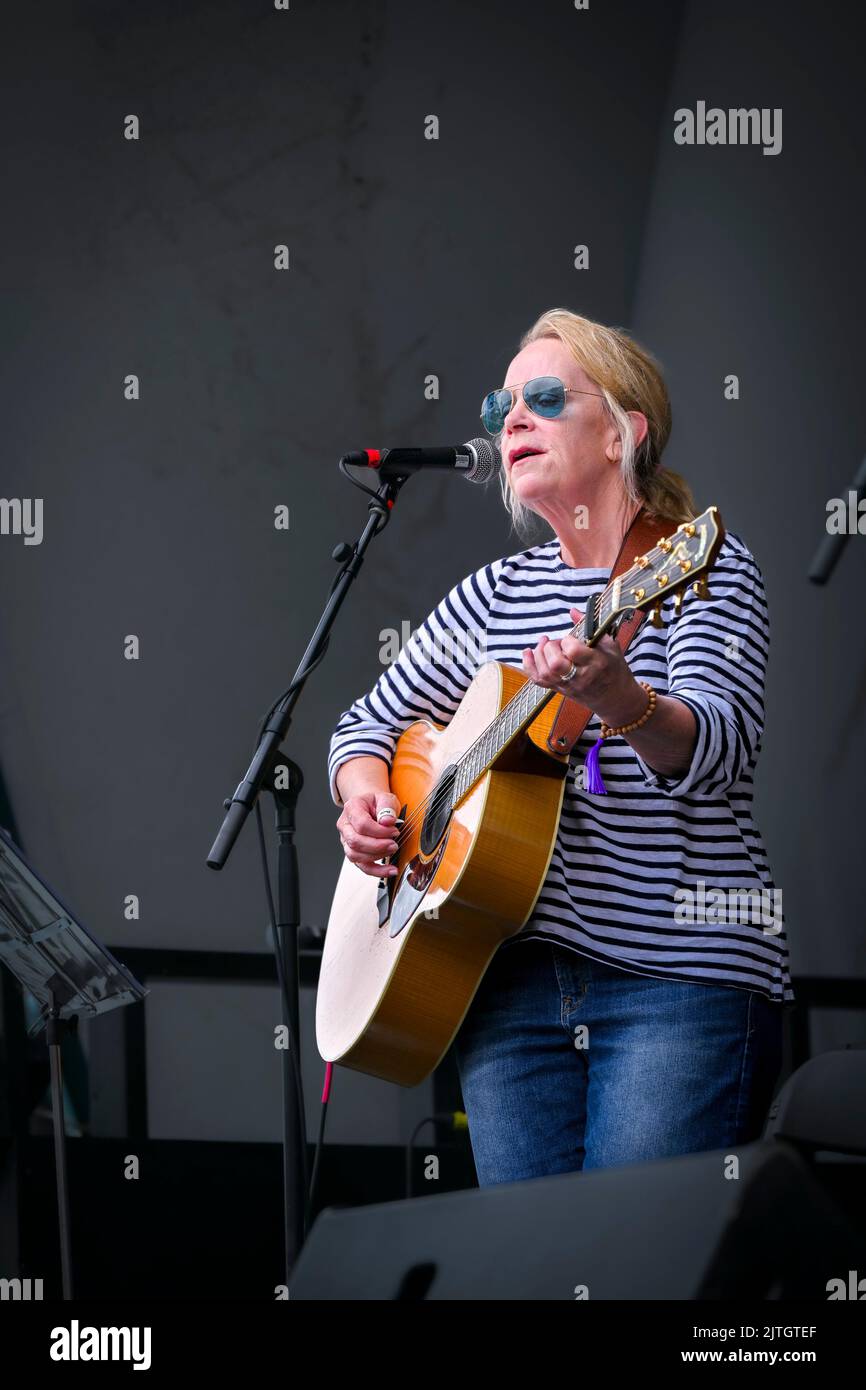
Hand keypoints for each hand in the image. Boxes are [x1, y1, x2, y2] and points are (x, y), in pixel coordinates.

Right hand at [336, 789, 401, 876]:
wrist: (371, 807)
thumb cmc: (377, 803)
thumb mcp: (385, 797)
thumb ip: (387, 806)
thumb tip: (387, 821)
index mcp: (351, 808)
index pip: (361, 824)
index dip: (379, 831)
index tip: (394, 831)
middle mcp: (345, 825)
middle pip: (355, 841)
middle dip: (378, 846)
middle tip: (394, 843)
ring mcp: (347, 840)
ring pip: (355, 855)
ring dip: (377, 856)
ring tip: (392, 850)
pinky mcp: (354, 852)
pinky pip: (362, 866)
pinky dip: (377, 871)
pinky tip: (390, 870)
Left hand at [521, 606, 646, 726]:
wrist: (616, 698)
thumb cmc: (614, 668)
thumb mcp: (610, 645)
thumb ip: (590, 627)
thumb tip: (572, 610)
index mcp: (596, 663)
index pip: (573, 651)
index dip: (568, 641)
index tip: (572, 638)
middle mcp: (580, 677)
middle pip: (555, 664)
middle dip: (551, 648)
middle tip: (557, 643)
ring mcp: (568, 686)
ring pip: (544, 673)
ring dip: (538, 654)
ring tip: (544, 643)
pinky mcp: (560, 690)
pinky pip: (539, 680)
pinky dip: (529, 666)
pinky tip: (528, 652)